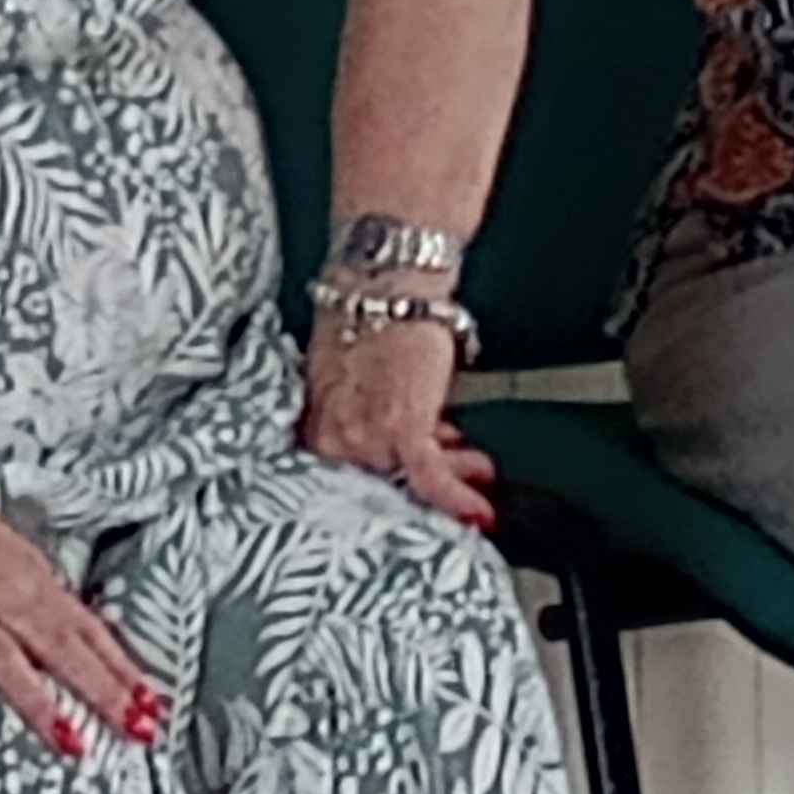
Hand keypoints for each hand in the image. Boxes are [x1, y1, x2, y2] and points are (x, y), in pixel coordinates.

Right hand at [0, 439, 168, 762]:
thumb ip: (11, 571)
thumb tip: (40, 601)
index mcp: (17, 563)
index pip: (82, 621)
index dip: (120, 662)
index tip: (151, 696)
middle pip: (62, 646)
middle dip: (106, 690)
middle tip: (141, 729)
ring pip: (10, 663)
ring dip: (44, 706)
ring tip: (76, 744)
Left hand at [298, 317, 498, 531]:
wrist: (385, 281)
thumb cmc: (364, 314)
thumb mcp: (344, 376)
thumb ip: (357, 415)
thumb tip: (390, 438)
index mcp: (315, 427)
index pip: (350, 478)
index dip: (391, 481)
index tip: (413, 493)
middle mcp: (332, 441)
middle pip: (384, 483)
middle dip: (421, 482)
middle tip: (454, 476)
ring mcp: (364, 440)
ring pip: (411, 482)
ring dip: (451, 480)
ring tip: (476, 473)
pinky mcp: (402, 430)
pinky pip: (431, 477)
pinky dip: (457, 496)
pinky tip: (478, 512)